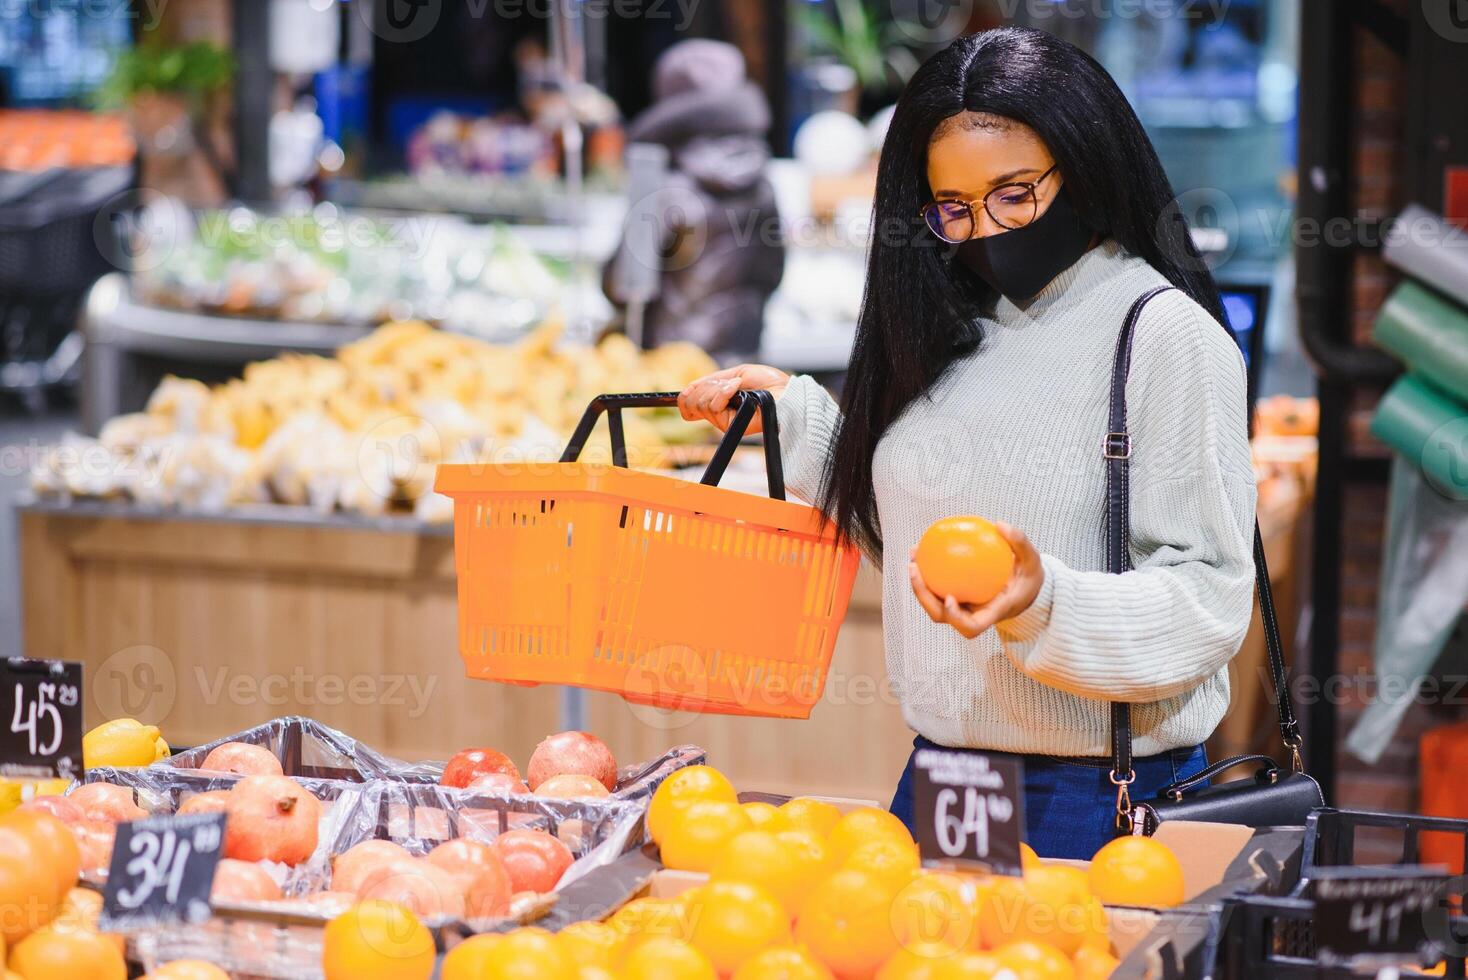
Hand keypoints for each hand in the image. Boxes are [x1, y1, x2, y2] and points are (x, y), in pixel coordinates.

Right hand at [677, 364, 790, 433]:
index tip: (689, 390)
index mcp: (718, 402)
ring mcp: (723, 421)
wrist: (785, 392)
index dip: (685, 396)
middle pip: (690, 403)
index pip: (688, 404)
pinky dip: (724, 392)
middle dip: (705, 387)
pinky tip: (738, 390)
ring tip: (736, 387)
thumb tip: (688, 390)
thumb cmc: (768, 383)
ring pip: (701, 404)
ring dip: (717, 389)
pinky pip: (713, 406)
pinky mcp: (730, 426)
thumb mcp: (736, 374)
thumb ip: (712, 382)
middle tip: (726, 384)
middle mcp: (718, 414)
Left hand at [909, 522, 1044, 638]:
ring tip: (913, 555)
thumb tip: (1000, 524)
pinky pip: (937, 587)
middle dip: (923, 596)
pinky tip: (922, 549)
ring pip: (934, 603)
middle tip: (915, 569)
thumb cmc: (1029, 579)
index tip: (950, 598)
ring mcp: (962, 608)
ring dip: (918, 583)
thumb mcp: (1033, 561)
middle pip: (941, 616)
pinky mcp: (956, 598)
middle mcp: (972, 615)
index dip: (956, 618)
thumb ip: (1020, 543)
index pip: (971, 627)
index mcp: (991, 614)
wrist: (1026, 591)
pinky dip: (927, 572)